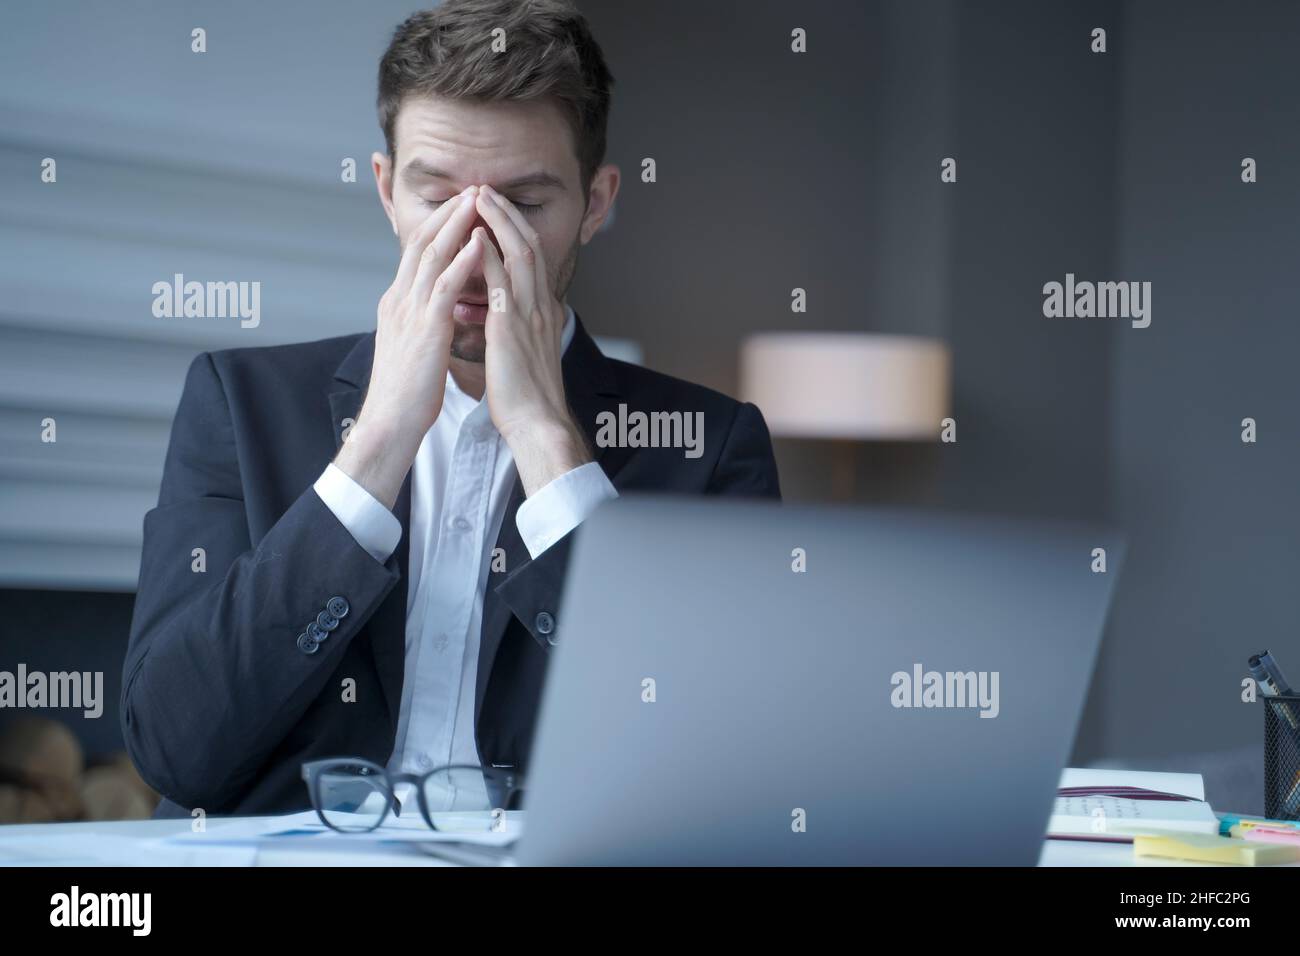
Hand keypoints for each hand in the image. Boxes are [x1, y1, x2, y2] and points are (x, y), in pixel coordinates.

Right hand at [335, 185, 482, 507]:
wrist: (390, 421)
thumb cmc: (406, 391)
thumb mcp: (413, 346)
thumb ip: (422, 322)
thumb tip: (435, 310)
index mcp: (398, 303)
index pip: (417, 252)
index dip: (440, 225)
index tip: (461, 205)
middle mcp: (400, 299)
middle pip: (422, 242)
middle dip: (448, 213)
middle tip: (472, 188)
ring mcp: (409, 311)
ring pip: (431, 255)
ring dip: (456, 224)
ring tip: (477, 200)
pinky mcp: (424, 328)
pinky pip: (444, 286)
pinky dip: (461, 260)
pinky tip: (479, 242)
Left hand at [473, 184, 591, 494]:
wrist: (537, 423)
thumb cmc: (527, 396)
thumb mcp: (527, 353)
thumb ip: (521, 328)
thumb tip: (510, 317)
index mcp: (542, 312)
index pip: (531, 259)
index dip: (514, 230)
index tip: (495, 209)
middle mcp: (540, 307)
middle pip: (529, 246)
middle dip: (507, 214)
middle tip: (486, 189)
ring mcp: (529, 315)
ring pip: (519, 254)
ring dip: (498, 222)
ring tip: (480, 197)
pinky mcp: (512, 328)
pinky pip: (502, 282)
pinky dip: (490, 256)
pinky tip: (476, 237)